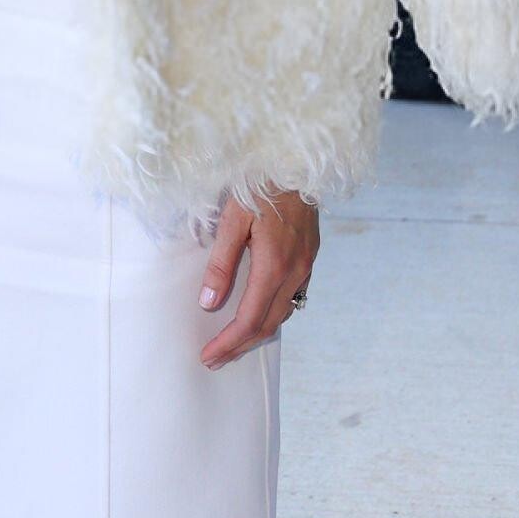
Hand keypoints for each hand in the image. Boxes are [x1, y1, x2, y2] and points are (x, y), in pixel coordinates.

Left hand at [198, 187, 317, 369]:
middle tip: (215, 358)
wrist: (297, 159)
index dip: (228, 343)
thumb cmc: (260, 184)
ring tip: (234, 341)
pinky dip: (274, 312)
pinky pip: (294, 296)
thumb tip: (209, 302)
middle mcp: (295, 271)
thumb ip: (221, 262)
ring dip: (258, 332)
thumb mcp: (233, 218)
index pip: (249, 320)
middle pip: (268, 324)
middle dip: (240, 345)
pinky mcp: (310, 255)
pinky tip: (261, 310)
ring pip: (283, 313)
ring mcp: (306, 265)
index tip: (208, 356)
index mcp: (274, 265)